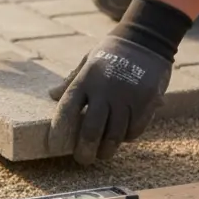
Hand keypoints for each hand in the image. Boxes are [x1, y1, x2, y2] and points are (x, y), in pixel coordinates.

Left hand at [46, 0, 192, 163]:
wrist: (147, 38)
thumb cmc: (112, 51)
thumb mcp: (88, 60)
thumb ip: (71, 80)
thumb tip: (51, 95)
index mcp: (86, 78)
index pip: (66, 109)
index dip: (58, 130)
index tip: (53, 146)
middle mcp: (104, 89)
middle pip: (91, 130)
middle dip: (85, 151)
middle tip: (83, 160)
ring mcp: (126, 97)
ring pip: (114, 135)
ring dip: (107, 149)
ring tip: (103, 154)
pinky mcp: (146, 102)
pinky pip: (134, 130)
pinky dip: (128, 137)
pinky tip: (123, 137)